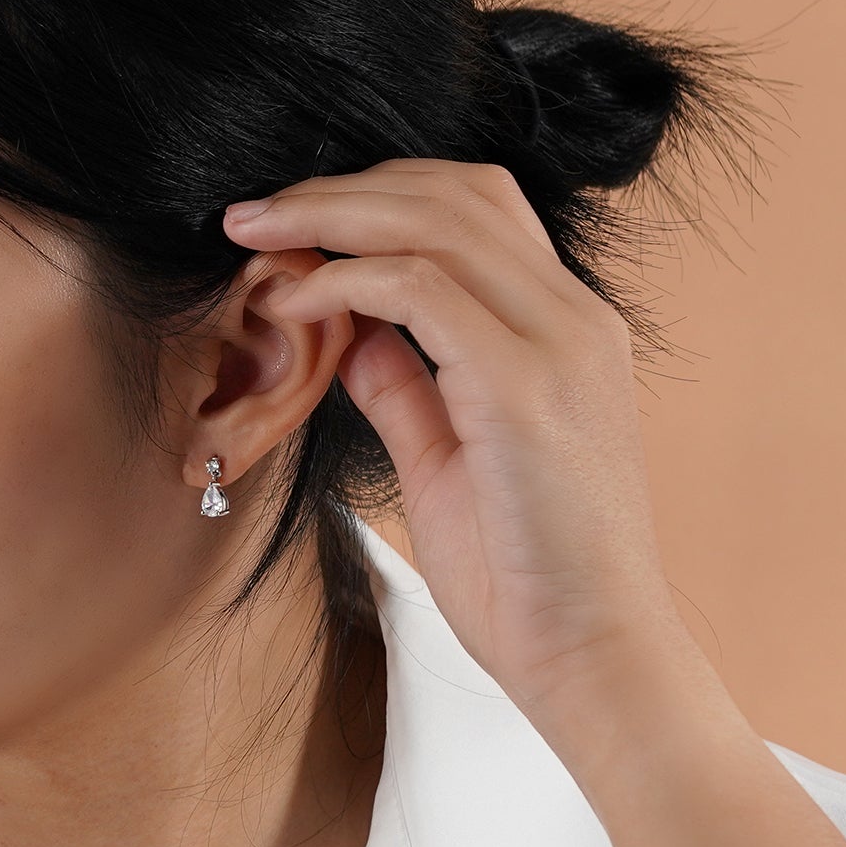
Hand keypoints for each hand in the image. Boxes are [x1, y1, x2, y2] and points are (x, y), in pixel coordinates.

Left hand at [223, 158, 703, 746]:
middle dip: (341, 188)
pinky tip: (292, 301)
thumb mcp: (446, 463)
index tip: (293, 227)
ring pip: (437, 220)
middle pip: (456, 191)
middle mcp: (574, 320)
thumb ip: (407, 387)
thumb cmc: (524, 577)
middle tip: (252, 214)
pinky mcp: (524, 389)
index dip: (378, 198)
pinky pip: (422, 289)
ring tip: (255, 236)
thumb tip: (351, 329)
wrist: (593, 658)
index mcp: (566, 332)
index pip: (477, 211)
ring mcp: (559, 346)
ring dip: (330, 215)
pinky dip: (346, 280)